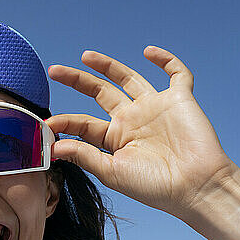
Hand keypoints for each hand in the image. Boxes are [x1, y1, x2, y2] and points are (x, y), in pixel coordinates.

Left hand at [46, 46, 233, 217]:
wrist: (194, 187)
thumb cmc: (153, 186)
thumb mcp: (111, 172)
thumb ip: (84, 155)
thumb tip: (54, 146)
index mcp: (114, 138)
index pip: (83, 124)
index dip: (64, 121)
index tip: (45, 123)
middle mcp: (131, 120)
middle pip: (100, 93)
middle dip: (77, 80)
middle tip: (54, 70)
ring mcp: (154, 108)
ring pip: (127, 78)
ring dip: (107, 66)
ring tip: (85, 56)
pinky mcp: (178, 100)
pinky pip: (176, 74)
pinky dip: (165, 60)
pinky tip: (148, 52)